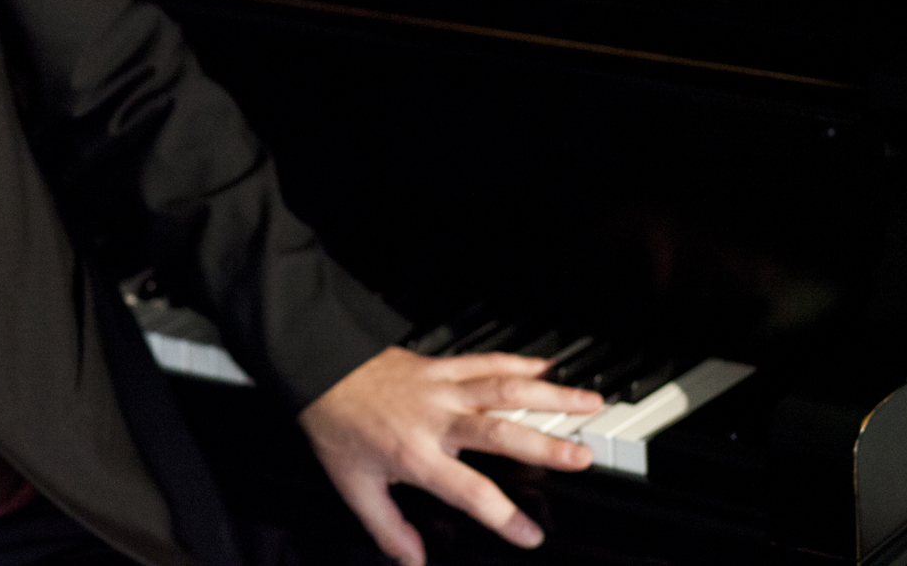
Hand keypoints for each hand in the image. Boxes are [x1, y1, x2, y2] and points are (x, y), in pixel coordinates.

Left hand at [297, 346, 601, 565]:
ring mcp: (441, 388)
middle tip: (582, 457)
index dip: (503, 517)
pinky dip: (518, 362)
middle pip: (498, 433)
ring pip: (502, 390)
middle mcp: (435, 419)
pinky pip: (484, 361)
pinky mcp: (439, 365)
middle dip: (544, 446)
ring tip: (588, 404)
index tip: (531, 535)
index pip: (469, 491)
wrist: (318, 370)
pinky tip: (546, 368)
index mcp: (416, 454)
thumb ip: (387, 528)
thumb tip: (412, 561)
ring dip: (548, 397)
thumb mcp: (354, 486)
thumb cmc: (337, 425)